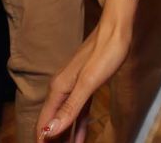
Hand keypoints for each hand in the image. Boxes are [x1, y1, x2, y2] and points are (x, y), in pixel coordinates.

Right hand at [37, 19, 131, 139]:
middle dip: (52, 140)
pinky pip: (79, 111)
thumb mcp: (88, 83)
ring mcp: (75, 86)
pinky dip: (78, 126)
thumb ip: (70, 108)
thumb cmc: (105, 53)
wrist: (118, 29)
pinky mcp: (87, 85)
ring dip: (65, 136)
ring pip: (65, 118)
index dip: (42, 141)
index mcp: (59, 89)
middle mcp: (62, 88)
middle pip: (52, 121)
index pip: (44, 122)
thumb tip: (49, 131)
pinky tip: (80, 138)